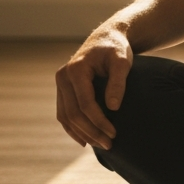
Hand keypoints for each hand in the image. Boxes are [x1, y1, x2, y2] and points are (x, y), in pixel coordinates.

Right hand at [55, 27, 132, 148]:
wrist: (106, 39)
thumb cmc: (116, 49)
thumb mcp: (122, 61)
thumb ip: (118, 82)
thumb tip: (113, 107)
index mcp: (75, 70)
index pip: (85, 103)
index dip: (99, 121)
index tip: (114, 133)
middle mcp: (63, 77)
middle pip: (73, 113)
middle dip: (91, 131)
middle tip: (109, 144)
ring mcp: (60, 84)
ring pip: (66, 116)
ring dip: (82, 133)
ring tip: (100, 144)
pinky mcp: (63, 89)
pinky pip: (64, 113)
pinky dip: (72, 128)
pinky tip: (84, 140)